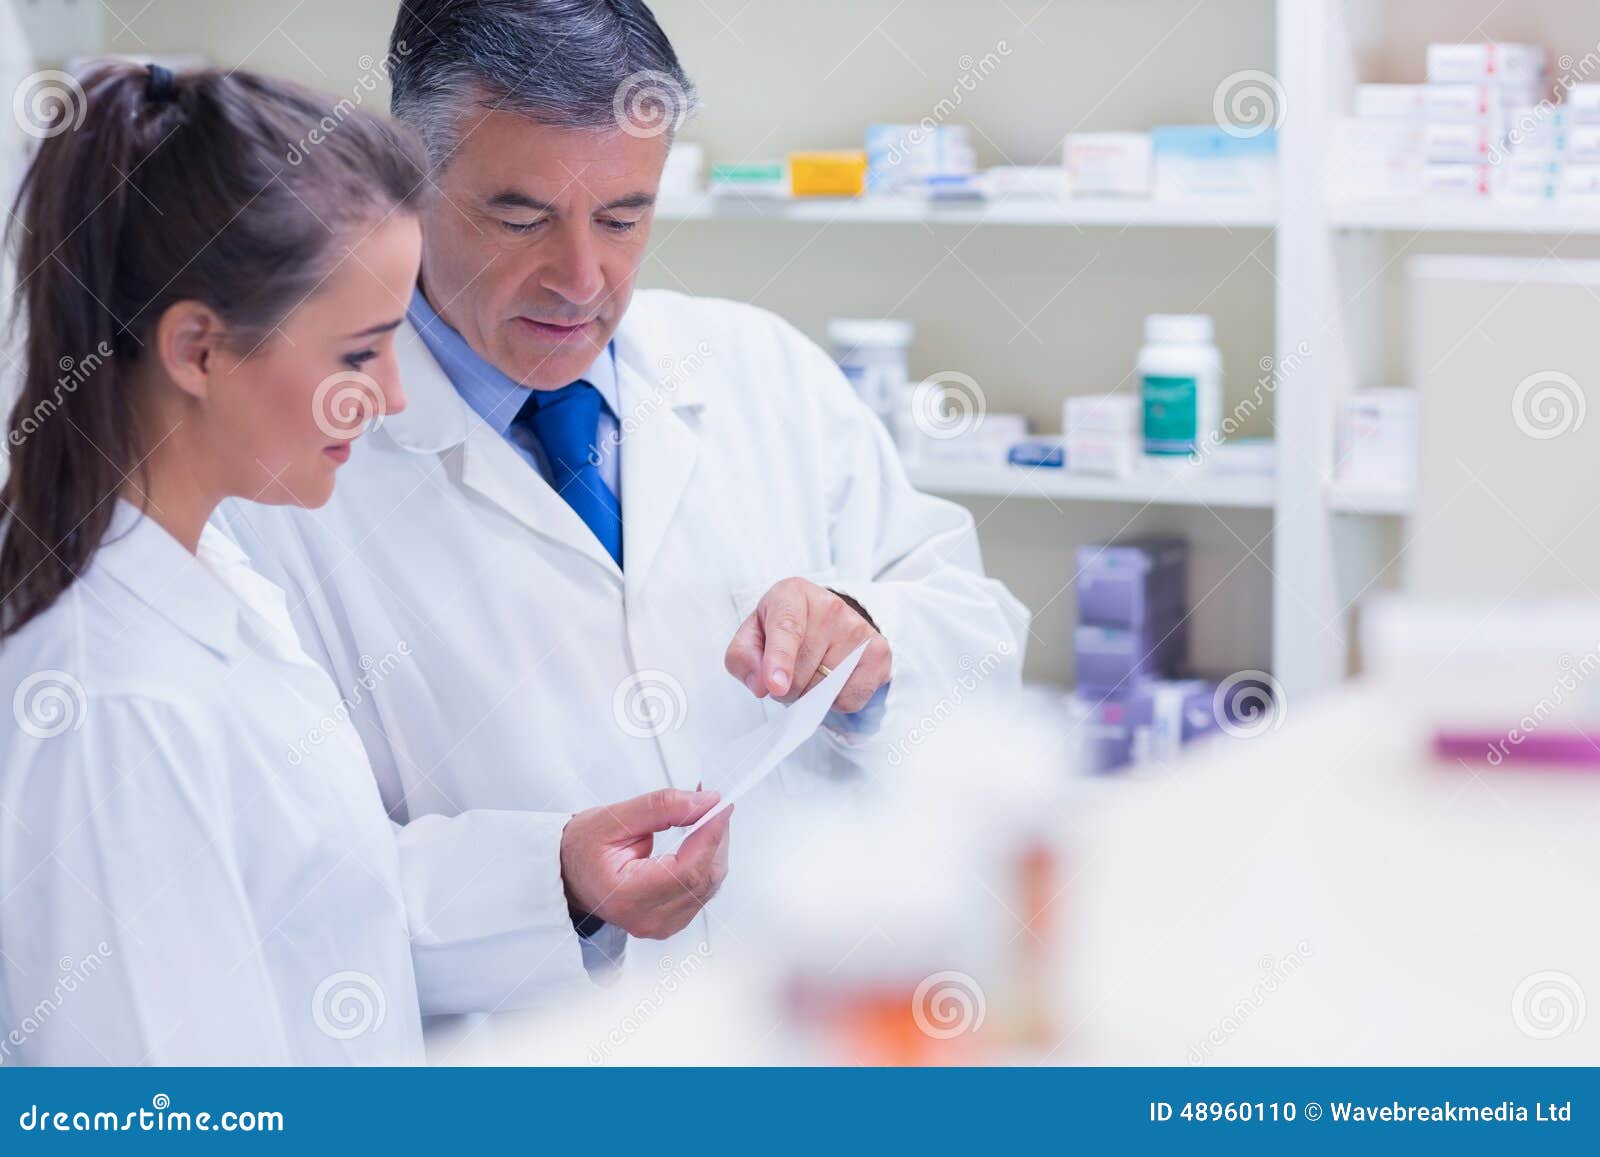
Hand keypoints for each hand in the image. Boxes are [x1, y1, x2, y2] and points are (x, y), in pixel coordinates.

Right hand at [560, 789, 731, 939]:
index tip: (721, 806)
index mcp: (628, 897)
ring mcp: (662, 925)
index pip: (687, 870)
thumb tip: (705, 802)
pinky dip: (707, 861)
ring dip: (714, 847)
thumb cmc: (582, 849)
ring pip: (709, 884)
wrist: (568, 874)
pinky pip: (703, 890)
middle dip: (716, 837)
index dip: (711, 835)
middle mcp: (648, 919)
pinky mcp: (672, 921)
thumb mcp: (613, 818)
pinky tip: (698, 840)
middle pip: (704, 879)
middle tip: (711, 804)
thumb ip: (662, 807)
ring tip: (702, 817)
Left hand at [724, 578, 891, 711]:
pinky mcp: (878, 652)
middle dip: (787, 687)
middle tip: (788, 672)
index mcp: (792, 595)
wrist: (825, 617)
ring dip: (810, 695)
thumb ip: (743, 658)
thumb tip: (761, 684)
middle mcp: (830, 607)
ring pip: (825, 690)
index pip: (787, 629)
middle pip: (801, 673)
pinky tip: (832, 679)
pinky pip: (850, 699)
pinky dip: (835, 701)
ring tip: (810, 672)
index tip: (776, 685)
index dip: (779, 660)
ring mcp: (858, 629)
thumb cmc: (785, 626)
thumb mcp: (752, 633)